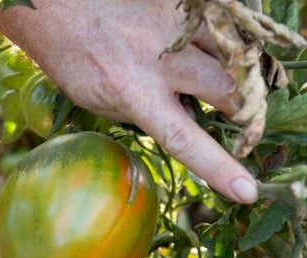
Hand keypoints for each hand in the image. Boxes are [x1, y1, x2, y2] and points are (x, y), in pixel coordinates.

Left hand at [0, 0, 258, 203]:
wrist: (58, 7)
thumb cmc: (76, 63)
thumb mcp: (106, 104)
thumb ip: (148, 114)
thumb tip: (188, 120)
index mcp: (136, 94)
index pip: (186, 139)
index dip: (220, 168)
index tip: (248, 191)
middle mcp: (161, 61)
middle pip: (227, 89)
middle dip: (243, 110)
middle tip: (243, 122)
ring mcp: (174, 28)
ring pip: (232, 52)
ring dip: (242, 75)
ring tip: (242, 87)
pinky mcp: (179, 7)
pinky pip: (220, 28)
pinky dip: (226, 46)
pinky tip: (222, 55)